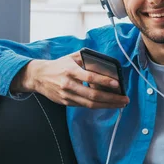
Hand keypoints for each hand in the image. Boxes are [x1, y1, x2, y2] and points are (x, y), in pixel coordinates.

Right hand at [10, 51, 128, 108]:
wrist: (38, 76)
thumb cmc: (59, 65)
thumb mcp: (72, 58)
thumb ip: (87, 59)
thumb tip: (106, 64)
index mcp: (70, 71)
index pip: (90, 77)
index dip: (104, 81)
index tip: (117, 84)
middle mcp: (68, 84)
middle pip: (93, 95)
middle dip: (111, 99)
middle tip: (125, 99)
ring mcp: (67, 95)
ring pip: (90, 103)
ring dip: (107, 105)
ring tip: (120, 104)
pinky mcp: (66, 102)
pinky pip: (85, 105)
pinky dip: (98, 105)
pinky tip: (108, 104)